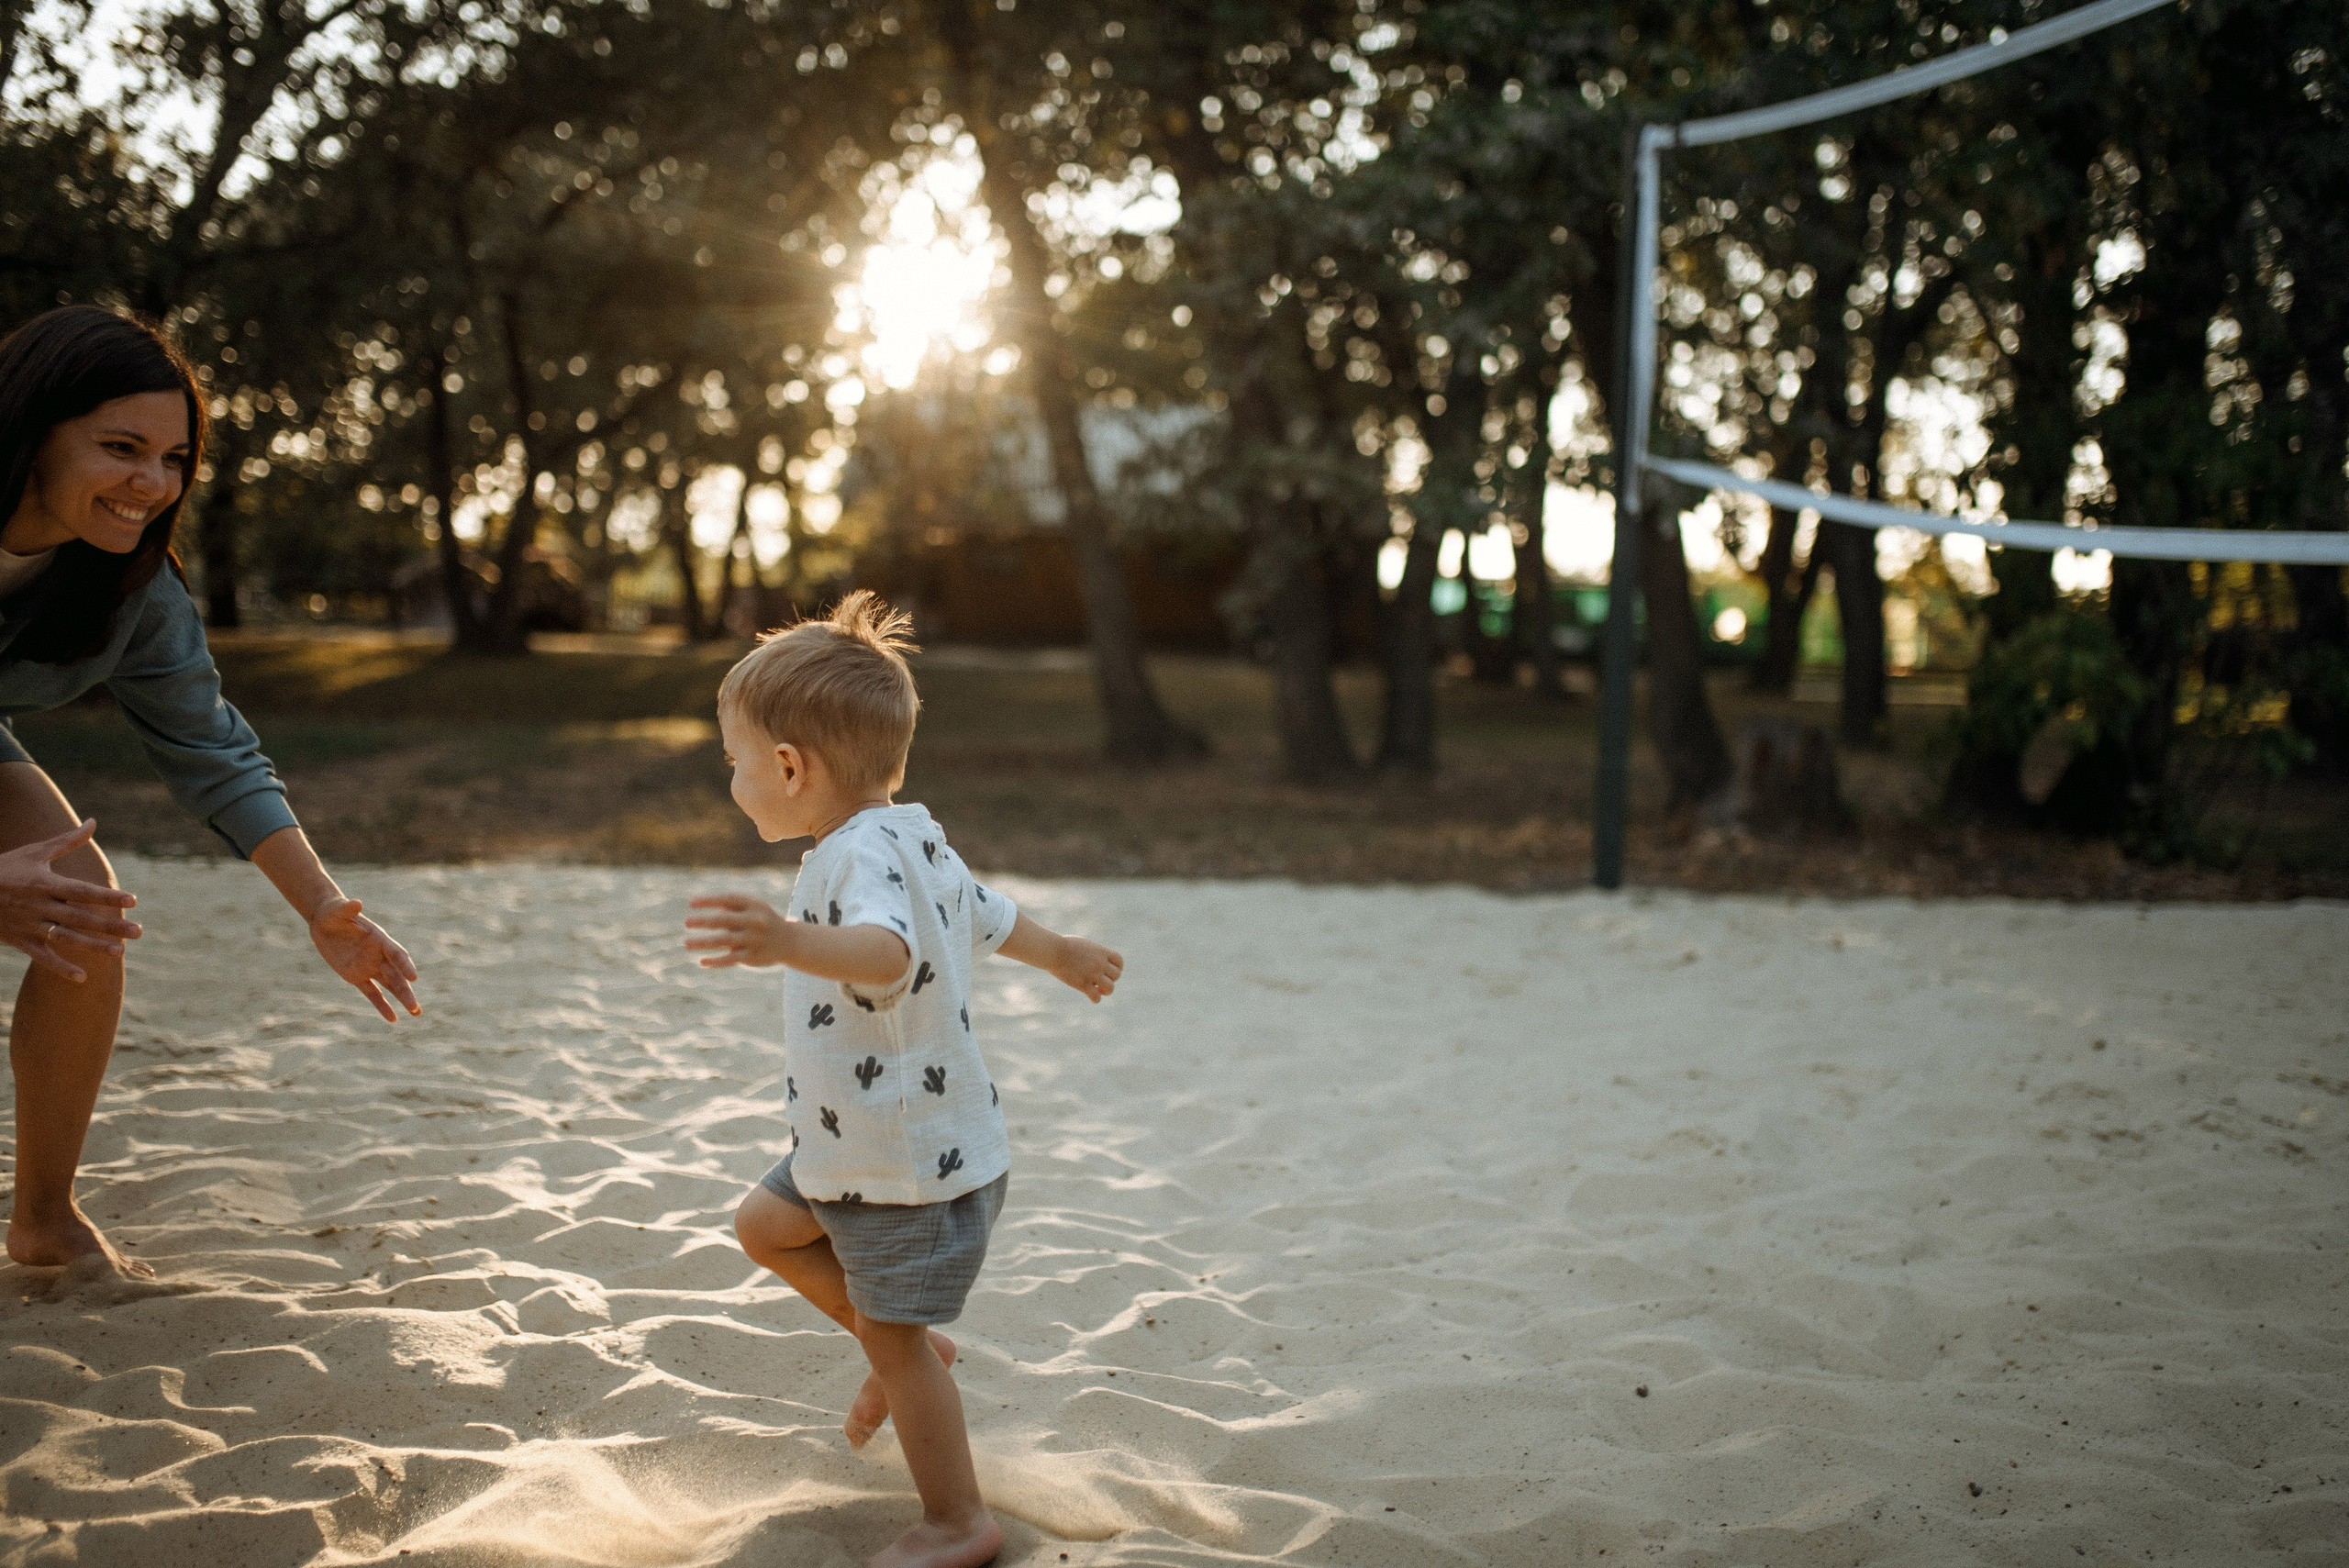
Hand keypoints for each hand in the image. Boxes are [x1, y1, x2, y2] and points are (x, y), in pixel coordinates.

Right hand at [0, 819, 141, 982]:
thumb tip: (93, 822)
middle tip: (138, 931)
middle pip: (80, 918)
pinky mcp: (20, 940)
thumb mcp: (35, 852)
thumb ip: (67, 841)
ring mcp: (30, 925)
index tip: (133, 900)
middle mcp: (40, 906)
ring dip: (93, 946)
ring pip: (66, 938)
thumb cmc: (6, 868)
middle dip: (109, 925)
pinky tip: (82, 977)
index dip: (106, 896)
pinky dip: (60, 968)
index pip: (82, 892)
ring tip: (120, 951)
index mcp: (45, 883)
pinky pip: (42, 957)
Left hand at [307, 896, 420, 1021]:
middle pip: (397, 976)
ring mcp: (369, 967)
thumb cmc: (334, 912)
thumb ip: (348, 908)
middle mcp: (379, 955)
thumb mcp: (339, 909)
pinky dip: (382, 1005)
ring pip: (390, 986)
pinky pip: (372, 993)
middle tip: (415, 1007)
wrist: (325, 921)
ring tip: (416, 1013)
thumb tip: (357, 903)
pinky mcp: (357, 976)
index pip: (396, 954)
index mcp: (380, 939)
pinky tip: (393, 1019)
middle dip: (406, 991)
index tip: (413, 977)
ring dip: (402, 999)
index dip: (405, 965)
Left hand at [685, 893, 790, 967]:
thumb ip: (730, 906)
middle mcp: (755, 921)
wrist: (790, 941)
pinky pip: (731, 959)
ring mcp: (754, 939)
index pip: (728, 899)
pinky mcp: (753, 956)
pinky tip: (702, 961)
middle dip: (704, 921)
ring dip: (704, 942)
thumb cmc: (763, 920)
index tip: (691, 903)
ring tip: (686, 943)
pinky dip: (716, 961)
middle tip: (686, 922)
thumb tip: (704, 904)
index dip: (709, 900)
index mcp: (753, 905)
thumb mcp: (752, 908)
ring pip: (724, 941)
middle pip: (725, 920)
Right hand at [1049, 935, 1122, 1002]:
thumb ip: (1093, 952)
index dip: (1117, 968)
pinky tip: (1090, 995)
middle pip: (1116, 976)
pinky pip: (1096, 997)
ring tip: (1097, 990)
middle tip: (1100, 980)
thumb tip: (1095, 957)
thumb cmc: (1063, 945)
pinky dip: (1095, 999)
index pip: (1119, 961)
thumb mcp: (1083, 945)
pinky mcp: (1083, 984)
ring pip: (1110, 988)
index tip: (1108, 971)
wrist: (1054, 951)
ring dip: (1105, 991)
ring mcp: (1092, 974)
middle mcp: (1100, 963)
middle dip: (1110, 979)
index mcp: (1101, 952)